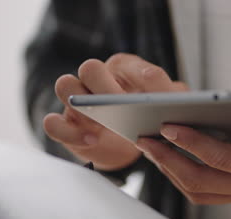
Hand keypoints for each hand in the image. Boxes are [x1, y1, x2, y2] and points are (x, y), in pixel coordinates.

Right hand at [43, 54, 187, 169]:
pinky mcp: (66, 123)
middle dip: (105, 86)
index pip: (130, 65)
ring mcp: (79, 99)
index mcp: (126, 69)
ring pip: (65, 85)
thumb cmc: (150, 117)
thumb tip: (178, 100)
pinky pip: (52, 123)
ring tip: (101, 124)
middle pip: (90, 67)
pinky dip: (69, 131)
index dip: (141, 77)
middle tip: (122, 106)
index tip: (152, 93)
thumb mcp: (169, 107)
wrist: (129, 142)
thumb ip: (175, 98)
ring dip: (80, 102)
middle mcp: (99, 78)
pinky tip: (92, 140)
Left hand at [135, 108, 230, 215]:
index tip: (168, 127)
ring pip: (202, 192)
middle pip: (200, 180)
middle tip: (145, 141)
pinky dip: (191, 179)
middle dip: (169, 161)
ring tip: (154, 152)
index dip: (192, 142)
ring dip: (175, 173)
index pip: (221, 157)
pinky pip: (213, 193)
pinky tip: (182, 163)